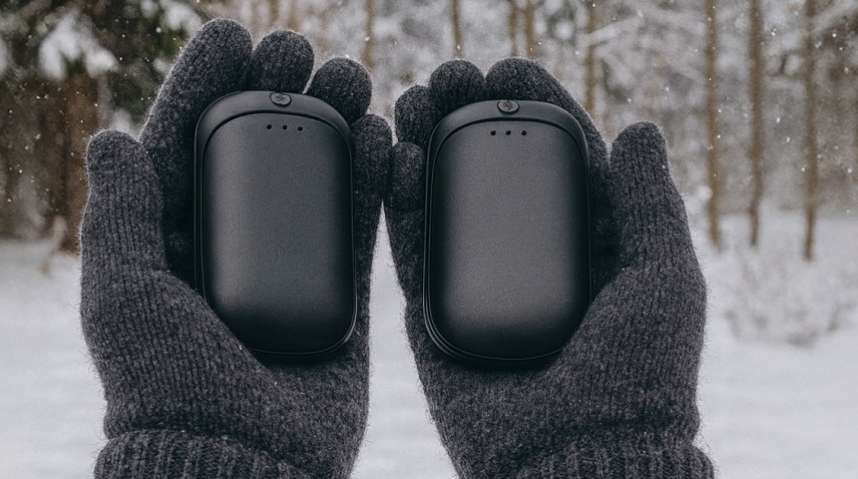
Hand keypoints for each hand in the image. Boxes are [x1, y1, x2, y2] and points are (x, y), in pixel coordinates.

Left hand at [80, 20, 389, 477]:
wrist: (243, 460)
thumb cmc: (171, 386)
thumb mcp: (128, 295)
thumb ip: (122, 216)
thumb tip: (111, 135)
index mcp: (170, 241)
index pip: (185, 144)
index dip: (205, 85)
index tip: (233, 35)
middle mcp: (229, 247)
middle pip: (254, 150)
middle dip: (275, 91)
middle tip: (301, 49)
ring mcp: (286, 268)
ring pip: (311, 178)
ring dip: (330, 123)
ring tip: (351, 76)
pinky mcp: (337, 294)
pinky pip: (358, 226)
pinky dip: (371, 180)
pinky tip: (386, 137)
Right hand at [384, 59, 712, 477]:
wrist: (573, 458)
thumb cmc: (636, 377)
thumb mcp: (663, 280)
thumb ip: (649, 204)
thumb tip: (640, 127)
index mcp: (591, 240)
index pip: (561, 155)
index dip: (536, 106)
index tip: (509, 68)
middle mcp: (533, 254)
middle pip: (498, 167)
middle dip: (474, 114)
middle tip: (450, 77)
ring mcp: (480, 280)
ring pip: (449, 197)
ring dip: (430, 144)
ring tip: (413, 100)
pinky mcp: (434, 310)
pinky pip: (411, 247)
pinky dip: (399, 201)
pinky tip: (393, 159)